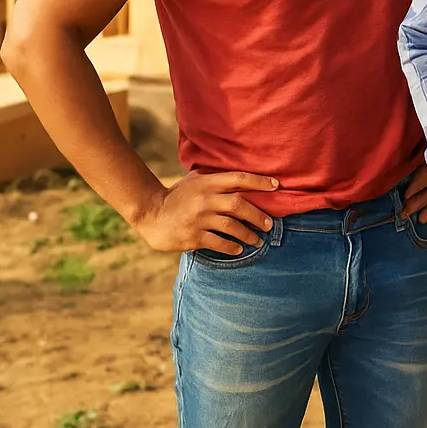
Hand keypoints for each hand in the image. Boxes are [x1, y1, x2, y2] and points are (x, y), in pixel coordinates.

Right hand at [134, 171, 278, 254]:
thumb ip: (217, 178)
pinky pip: (217, 242)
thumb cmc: (177, 196)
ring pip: (231, 226)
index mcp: (207, 183)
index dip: (259, 182)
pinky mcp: (192, 236)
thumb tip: (245, 178)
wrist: (150, 213)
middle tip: (270, 224)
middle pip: (239, 205)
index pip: (239, 179)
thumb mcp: (195, 180)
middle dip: (258, 215)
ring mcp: (198, 219)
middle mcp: (205, 199)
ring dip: (248, 234)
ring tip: (257, 240)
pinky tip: (238, 249)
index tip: (276, 186)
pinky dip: (231, 247)